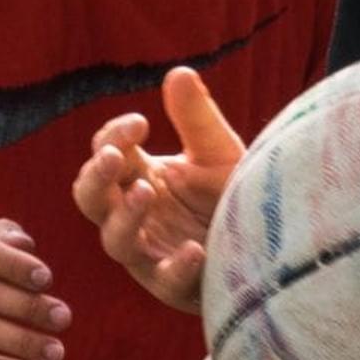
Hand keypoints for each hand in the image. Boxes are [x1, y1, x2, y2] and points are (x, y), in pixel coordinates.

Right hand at [73, 65, 244, 314]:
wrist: (267, 247)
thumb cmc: (234, 198)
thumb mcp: (218, 153)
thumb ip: (196, 119)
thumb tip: (177, 72)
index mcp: (138, 177)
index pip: (105, 154)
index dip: (113, 138)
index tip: (141, 123)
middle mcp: (135, 216)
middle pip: (92, 198)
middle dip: (96, 176)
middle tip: (112, 156)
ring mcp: (151, 253)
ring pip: (115, 240)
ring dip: (125, 216)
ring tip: (146, 192)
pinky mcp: (177, 286)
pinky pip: (166, 281)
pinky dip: (176, 267)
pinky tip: (194, 251)